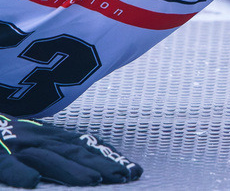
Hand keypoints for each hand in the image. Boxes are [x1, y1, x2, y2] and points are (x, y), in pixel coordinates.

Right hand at [0, 113, 141, 187]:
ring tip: (95, 180)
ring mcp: (11, 144)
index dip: (106, 155)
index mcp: (43, 134)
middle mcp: (33, 136)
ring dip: (72, 169)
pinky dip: (18, 171)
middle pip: (73, 151)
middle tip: (129, 176)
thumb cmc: (0, 133)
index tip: (131, 168)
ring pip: (45, 157)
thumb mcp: (27, 138)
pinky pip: (3, 163)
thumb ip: (50, 148)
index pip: (81, 144)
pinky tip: (33, 182)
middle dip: (103, 163)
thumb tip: (71, 166)